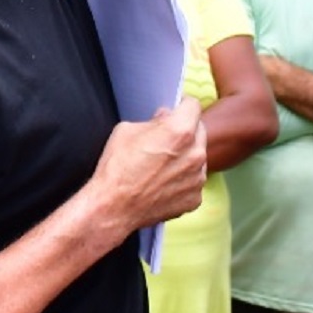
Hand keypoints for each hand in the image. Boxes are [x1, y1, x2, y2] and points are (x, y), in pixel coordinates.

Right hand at [87, 98, 207, 234]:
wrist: (113, 207)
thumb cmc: (117, 169)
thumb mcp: (127, 130)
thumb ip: (153, 121)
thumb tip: (164, 118)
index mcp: (180, 131)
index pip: (193, 106)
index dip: (182, 105)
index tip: (178, 109)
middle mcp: (195, 154)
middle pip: (199, 131)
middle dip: (185, 130)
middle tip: (166, 138)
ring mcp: (197, 178)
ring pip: (198, 157)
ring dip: (186, 156)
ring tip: (162, 165)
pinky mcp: (195, 198)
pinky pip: (194, 180)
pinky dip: (183, 179)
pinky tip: (163, 182)